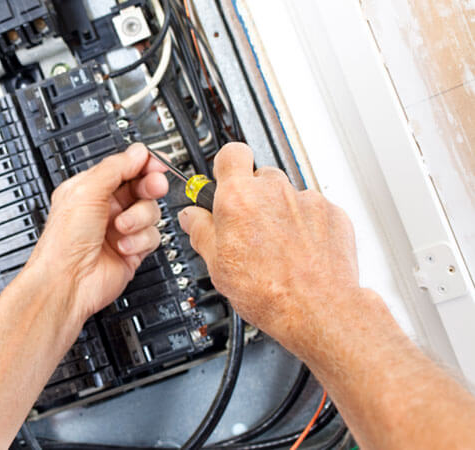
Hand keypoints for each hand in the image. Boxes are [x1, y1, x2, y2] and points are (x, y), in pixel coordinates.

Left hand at [25, 144, 168, 323]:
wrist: (67, 282)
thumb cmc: (64, 242)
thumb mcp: (86, 192)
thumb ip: (115, 168)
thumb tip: (138, 153)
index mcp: (90, 188)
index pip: (125, 167)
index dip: (143, 163)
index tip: (156, 163)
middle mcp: (106, 207)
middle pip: (142, 186)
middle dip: (150, 186)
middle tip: (154, 186)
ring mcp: (120, 229)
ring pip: (151, 211)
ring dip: (139, 219)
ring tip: (121, 228)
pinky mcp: (133, 249)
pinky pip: (153, 236)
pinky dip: (140, 240)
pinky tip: (123, 246)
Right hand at [177, 143, 360, 359]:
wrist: (317, 310)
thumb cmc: (268, 292)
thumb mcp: (216, 265)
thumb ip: (200, 231)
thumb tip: (191, 218)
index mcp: (239, 198)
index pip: (231, 154)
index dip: (226, 166)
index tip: (224, 181)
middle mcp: (274, 191)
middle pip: (259, 176)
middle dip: (252, 197)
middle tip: (247, 228)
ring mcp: (307, 200)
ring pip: (287, 196)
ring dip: (280, 213)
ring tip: (276, 247)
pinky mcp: (332, 213)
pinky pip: (313, 211)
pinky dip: (306, 225)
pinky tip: (299, 252)